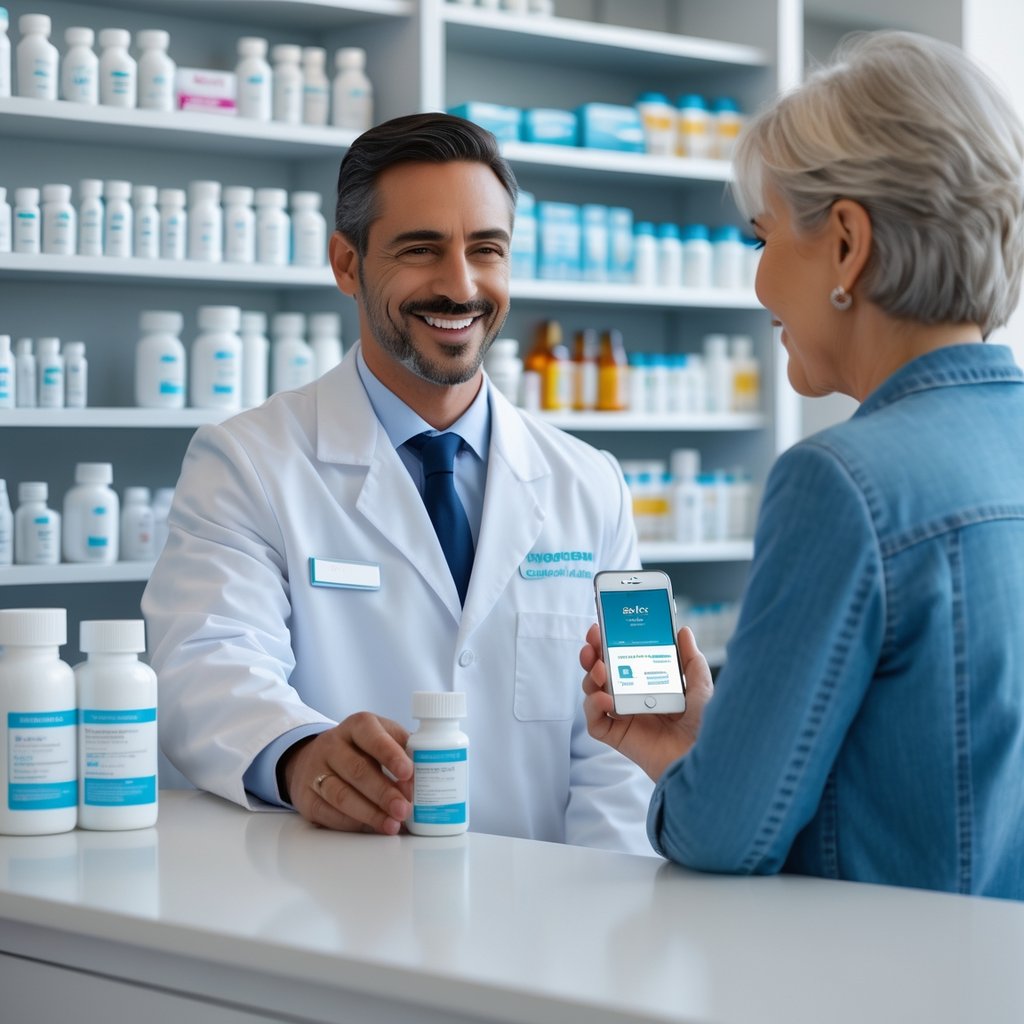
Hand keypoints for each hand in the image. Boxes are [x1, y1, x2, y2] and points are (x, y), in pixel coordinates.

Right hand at [284, 713, 412, 834]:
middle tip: (405, 809)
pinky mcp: (306, 796)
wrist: (316, 758)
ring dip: (370, 813)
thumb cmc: (362, 749)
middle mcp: (332, 744)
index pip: (372, 737)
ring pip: (341, 794)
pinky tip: (371, 827)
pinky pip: (329, 813)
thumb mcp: (383, 737)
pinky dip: (353, 823)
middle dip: (384, 792)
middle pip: (358, 770)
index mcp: (357, 725)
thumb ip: (405, 750)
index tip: (407, 773)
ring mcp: (315, 770)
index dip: (391, 755)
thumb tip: (429, 776)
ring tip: (392, 825)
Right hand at [580, 623, 713, 781]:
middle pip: (602, 674)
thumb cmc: (708, 727)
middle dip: (592, 655)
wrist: (708, 760)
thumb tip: (683, 631)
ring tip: (600, 670)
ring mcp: (624, 718)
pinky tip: (606, 701)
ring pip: (593, 694)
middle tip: (592, 643)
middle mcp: (634, 700)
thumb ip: (691, 660)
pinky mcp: (618, 738)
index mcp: (651, 685)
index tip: (603, 628)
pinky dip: (593, 708)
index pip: (623, 660)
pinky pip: (595, 722)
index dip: (609, 644)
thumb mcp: (701, 687)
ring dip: (591, 678)